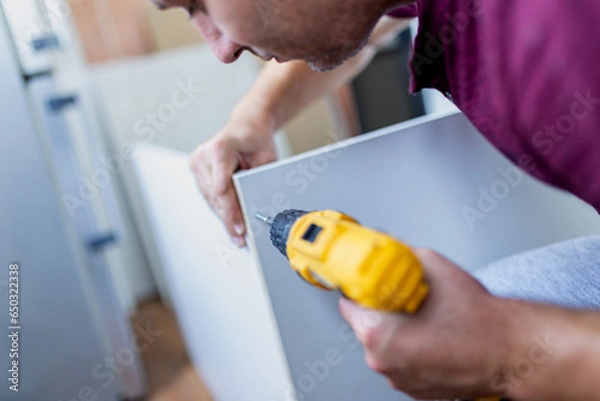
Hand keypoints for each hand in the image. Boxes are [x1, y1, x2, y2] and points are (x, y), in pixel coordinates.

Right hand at [189, 107, 276, 246]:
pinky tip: (229, 220)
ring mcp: (197, 162)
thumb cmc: (257, 138)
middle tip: (240, 239)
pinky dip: (219, 207)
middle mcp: (203, 155)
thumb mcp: (266, 159)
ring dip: (223, 216)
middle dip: (229, 220)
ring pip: (210, 199)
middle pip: (215, 197)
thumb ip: (257, 182)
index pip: (223, 189)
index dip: (231, 213)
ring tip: (236, 234)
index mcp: (219, 149)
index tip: (239, 229)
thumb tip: (255, 211)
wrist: (247, 125)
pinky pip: (208, 194)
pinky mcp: (196, 169)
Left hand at [339, 249, 523, 399]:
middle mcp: (383, 361)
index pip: (348, 303)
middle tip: (405, 295)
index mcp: (378, 334)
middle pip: (365, 323)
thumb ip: (401, 255)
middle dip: (381, 306)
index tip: (369, 281)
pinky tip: (434, 333)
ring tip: (426, 316)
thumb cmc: (479, 320)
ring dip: (396, 327)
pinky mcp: (413, 387)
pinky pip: (401, 359)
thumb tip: (388, 248)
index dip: (361, 286)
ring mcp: (398, 378)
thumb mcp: (433, 267)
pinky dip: (410, 345)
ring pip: (384, 343)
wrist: (512, 352)